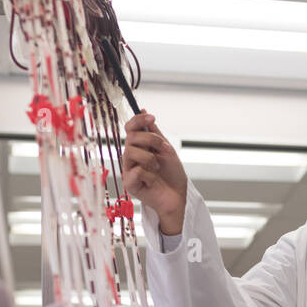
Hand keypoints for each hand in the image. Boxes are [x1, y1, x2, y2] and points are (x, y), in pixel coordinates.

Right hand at [122, 111, 187, 235]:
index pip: (130, 128)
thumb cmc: (172, 175)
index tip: (152, 117)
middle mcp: (131, 156)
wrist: (178, 196)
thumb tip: (144, 110)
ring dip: (150, 158)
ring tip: (158, 168)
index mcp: (138, 146)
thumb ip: (154, 132)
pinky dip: (149, 174)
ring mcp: (128, 170)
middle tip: (164, 149)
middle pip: (131, 137)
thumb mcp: (166, 149)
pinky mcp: (129, 184)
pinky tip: (153, 181)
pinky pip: (136, 171)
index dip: (138, 120)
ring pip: (130, 152)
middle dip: (151, 139)